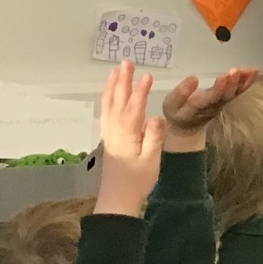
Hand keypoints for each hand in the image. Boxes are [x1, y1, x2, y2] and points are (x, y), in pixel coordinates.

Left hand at [94, 62, 163, 216]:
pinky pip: (105, 113)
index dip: (141, 90)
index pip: (134, 107)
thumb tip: (156, 117)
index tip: (147, 75)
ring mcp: (109, 135)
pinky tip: (110, 96)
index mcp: (127, 135)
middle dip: (122, 81)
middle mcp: (114, 131)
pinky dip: (107, 100)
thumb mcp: (151, 161)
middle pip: (118, 101)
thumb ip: (153, 138)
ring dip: (112, 87)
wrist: (116, 201)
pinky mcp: (108, 140)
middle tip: (126, 62)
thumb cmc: (137, 182)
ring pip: (108, 106)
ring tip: (115, 72)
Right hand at [163, 67, 260, 151]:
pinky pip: (239, 91)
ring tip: (251, 70)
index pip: (210, 99)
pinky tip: (253, 71)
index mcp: (198, 108)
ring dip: (243, 81)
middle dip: (232, 83)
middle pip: (225, 96)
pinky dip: (247, 82)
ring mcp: (222, 104)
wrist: (187, 127)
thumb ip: (180, 93)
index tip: (223, 76)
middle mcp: (213, 107)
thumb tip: (193, 78)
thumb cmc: (177, 112)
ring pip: (235, 93)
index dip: (218, 88)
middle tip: (236, 70)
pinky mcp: (227, 100)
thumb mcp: (171, 105)